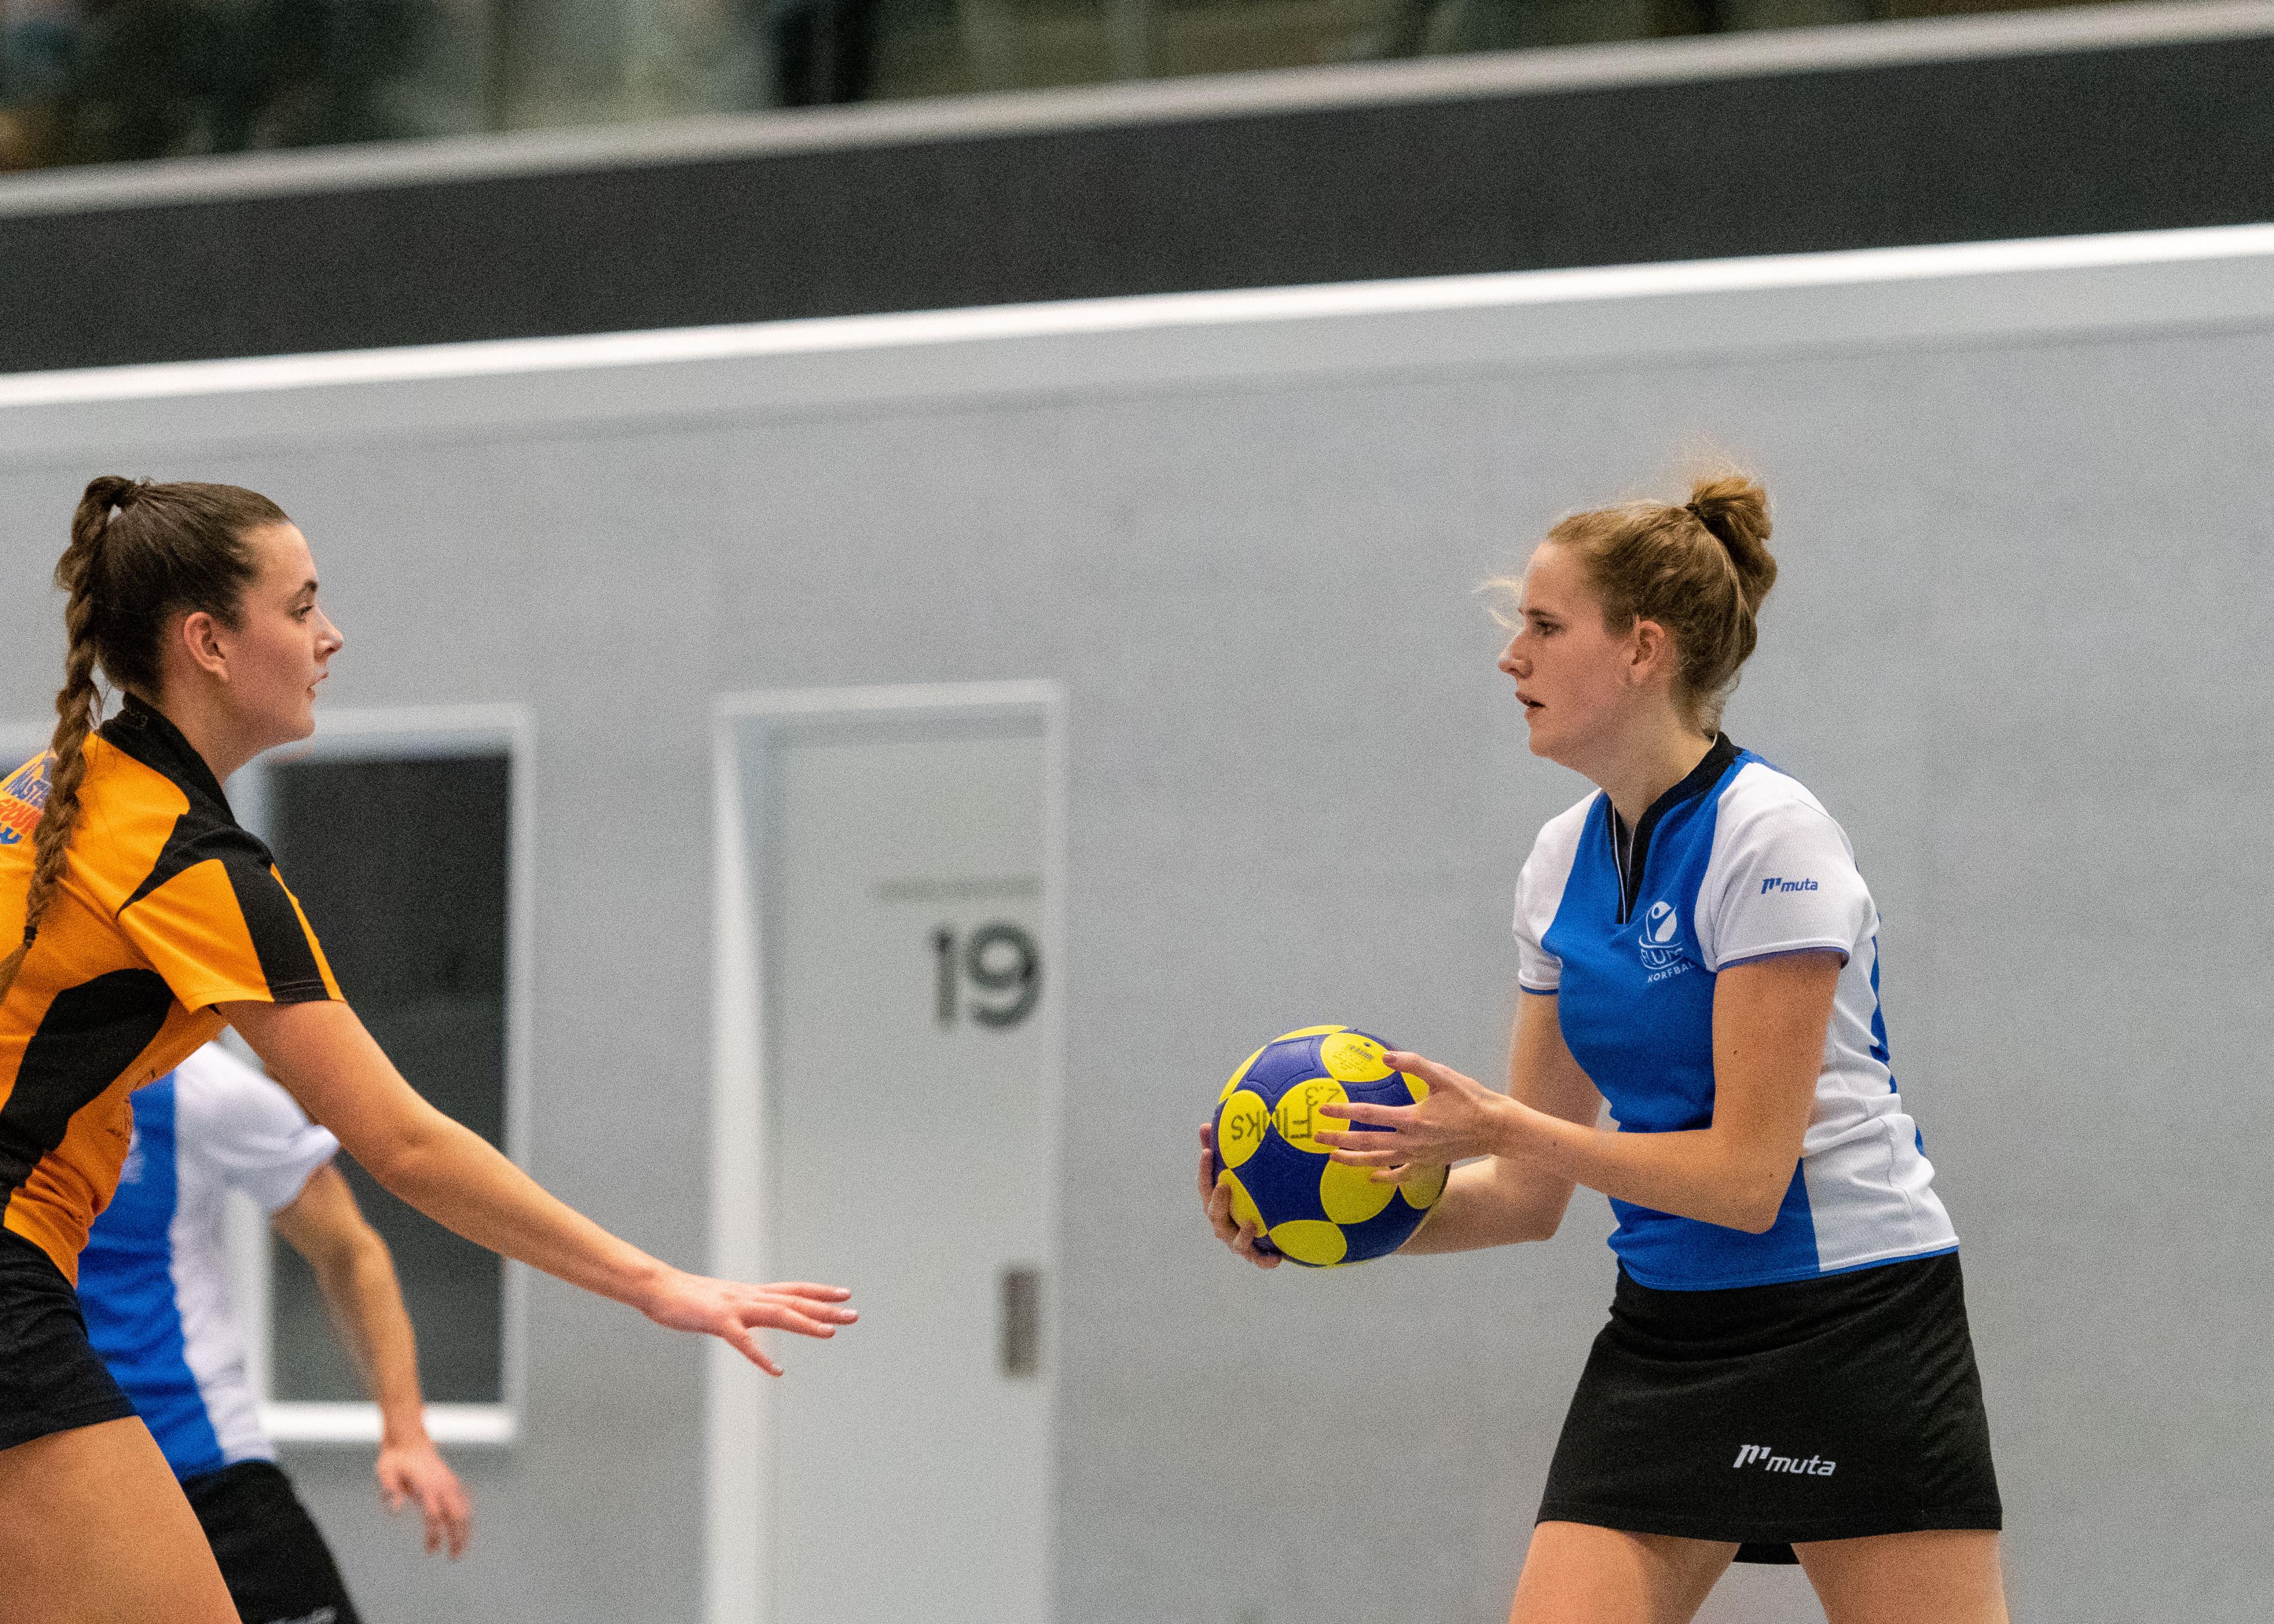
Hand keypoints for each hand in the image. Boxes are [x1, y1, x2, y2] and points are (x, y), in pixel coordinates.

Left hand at [375, 1435, 473, 1558]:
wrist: (409, 1438)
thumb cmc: (395, 1457)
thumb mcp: (385, 1472)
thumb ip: (390, 1490)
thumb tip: (395, 1511)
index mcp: (428, 1485)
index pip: (435, 1516)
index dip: (434, 1535)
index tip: (431, 1551)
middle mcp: (442, 1484)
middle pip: (457, 1514)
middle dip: (458, 1536)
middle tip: (455, 1555)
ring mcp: (449, 1482)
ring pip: (463, 1508)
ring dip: (464, 1528)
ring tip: (461, 1547)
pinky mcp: (450, 1481)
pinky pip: (463, 1501)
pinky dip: (465, 1516)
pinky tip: (463, 1527)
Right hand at [640, 1269, 856, 1373]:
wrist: (659, 1288)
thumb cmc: (688, 1297)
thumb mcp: (723, 1300)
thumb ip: (742, 1307)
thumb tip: (755, 1314)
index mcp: (751, 1292)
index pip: (794, 1289)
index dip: (820, 1292)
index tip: (845, 1294)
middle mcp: (750, 1296)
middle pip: (795, 1301)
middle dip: (826, 1309)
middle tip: (854, 1315)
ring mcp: (735, 1307)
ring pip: (778, 1314)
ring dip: (806, 1324)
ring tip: (830, 1334)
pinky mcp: (718, 1322)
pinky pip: (743, 1341)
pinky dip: (761, 1356)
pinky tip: (776, 1371)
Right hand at [1198, 1123, 1278, 1268]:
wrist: (1265, 1232)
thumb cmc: (1245, 1195)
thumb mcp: (1235, 1172)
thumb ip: (1222, 1150)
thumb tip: (1206, 1123)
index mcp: (1216, 1202)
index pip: (1204, 1186)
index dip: (1204, 1170)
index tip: (1208, 1152)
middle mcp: (1223, 1223)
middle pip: (1215, 1214)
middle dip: (1218, 1201)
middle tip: (1225, 1185)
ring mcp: (1237, 1241)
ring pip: (1234, 1241)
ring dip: (1242, 1234)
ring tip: (1252, 1223)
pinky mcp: (1254, 1256)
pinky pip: (1258, 1261)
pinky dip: (1265, 1261)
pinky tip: (1278, 1257)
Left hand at [1316, 1050, 1514, 1174]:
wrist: (1496, 1128)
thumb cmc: (1470, 1098)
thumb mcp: (1443, 1076)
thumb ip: (1413, 1064)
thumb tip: (1386, 1057)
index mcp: (1411, 1118)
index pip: (1368, 1115)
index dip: (1343, 1112)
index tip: (1324, 1110)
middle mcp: (1410, 1141)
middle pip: (1366, 1144)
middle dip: (1339, 1141)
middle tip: (1317, 1138)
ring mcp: (1418, 1156)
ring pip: (1379, 1162)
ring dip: (1354, 1161)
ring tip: (1333, 1158)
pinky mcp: (1428, 1164)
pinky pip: (1402, 1175)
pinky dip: (1386, 1178)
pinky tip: (1373, 1178)